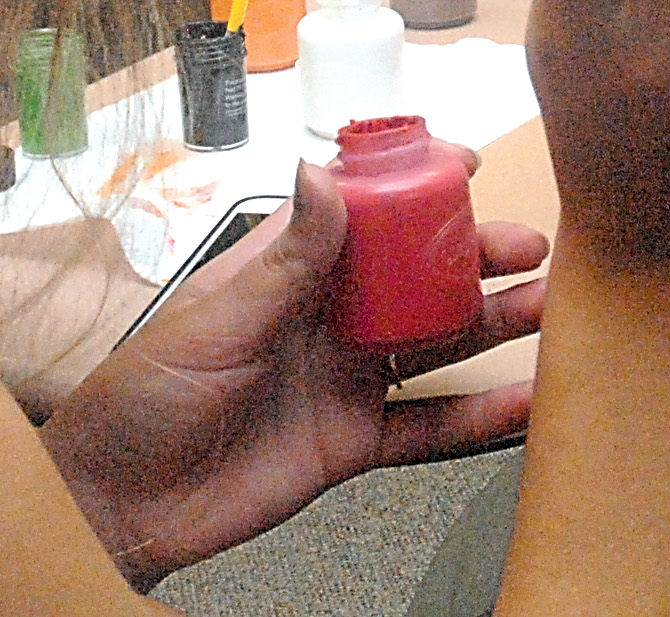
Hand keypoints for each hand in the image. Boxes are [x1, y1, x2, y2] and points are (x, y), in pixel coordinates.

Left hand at [41, 157, 547, 589]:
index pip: (360, 212)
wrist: (121, 504)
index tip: (462, 165)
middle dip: (473, 256)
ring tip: (547, 309)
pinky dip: (478, 417)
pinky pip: (428, 426)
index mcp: (286, 270)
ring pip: (435, 342)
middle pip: (416, 276)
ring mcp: (344, 377)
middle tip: (526, 248)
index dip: (411, 187)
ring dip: (492, 325)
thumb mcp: (214, 318)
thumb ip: (285, 258)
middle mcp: (325, 316)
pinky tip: (522, 402)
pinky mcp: (353, 440)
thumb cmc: (139, 400)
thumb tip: (321, 177)